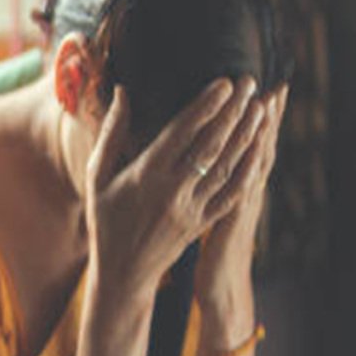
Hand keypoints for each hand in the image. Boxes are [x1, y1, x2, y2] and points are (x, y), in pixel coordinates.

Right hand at [85, 76, 261, 306]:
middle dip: (233, 112)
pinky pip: (231, 195)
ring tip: (259, 108)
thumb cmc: (105, 220)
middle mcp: (171, 191)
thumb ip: (111, 134)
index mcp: (144, 176)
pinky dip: (247, 171)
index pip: (180, 134)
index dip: (205, 107)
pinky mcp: (202, 224)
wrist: (122, 272)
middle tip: (250, 83)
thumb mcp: (96, 177)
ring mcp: (190, 209)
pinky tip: (259, 150)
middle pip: (210, 146)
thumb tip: (122, 92)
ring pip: (226, 167)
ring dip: (245, 136)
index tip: (224, 84)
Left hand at [194, 85, 288, 322]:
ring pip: (255, 164)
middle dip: (266, 117)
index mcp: (236, 186)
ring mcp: (242, 206)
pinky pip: (243, 191)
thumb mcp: (217, 213)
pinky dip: (252, 170)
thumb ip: (219, 185)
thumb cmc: (214, 250)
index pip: (248, 144)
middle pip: (258, 147)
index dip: (259, 119)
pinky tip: (255, 151)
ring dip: (262, 135)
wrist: (222, 288)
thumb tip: (213, 159)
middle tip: (273, 83)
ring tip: (266, 103)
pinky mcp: (232, 222)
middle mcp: (245, 192)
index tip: (264, 89)